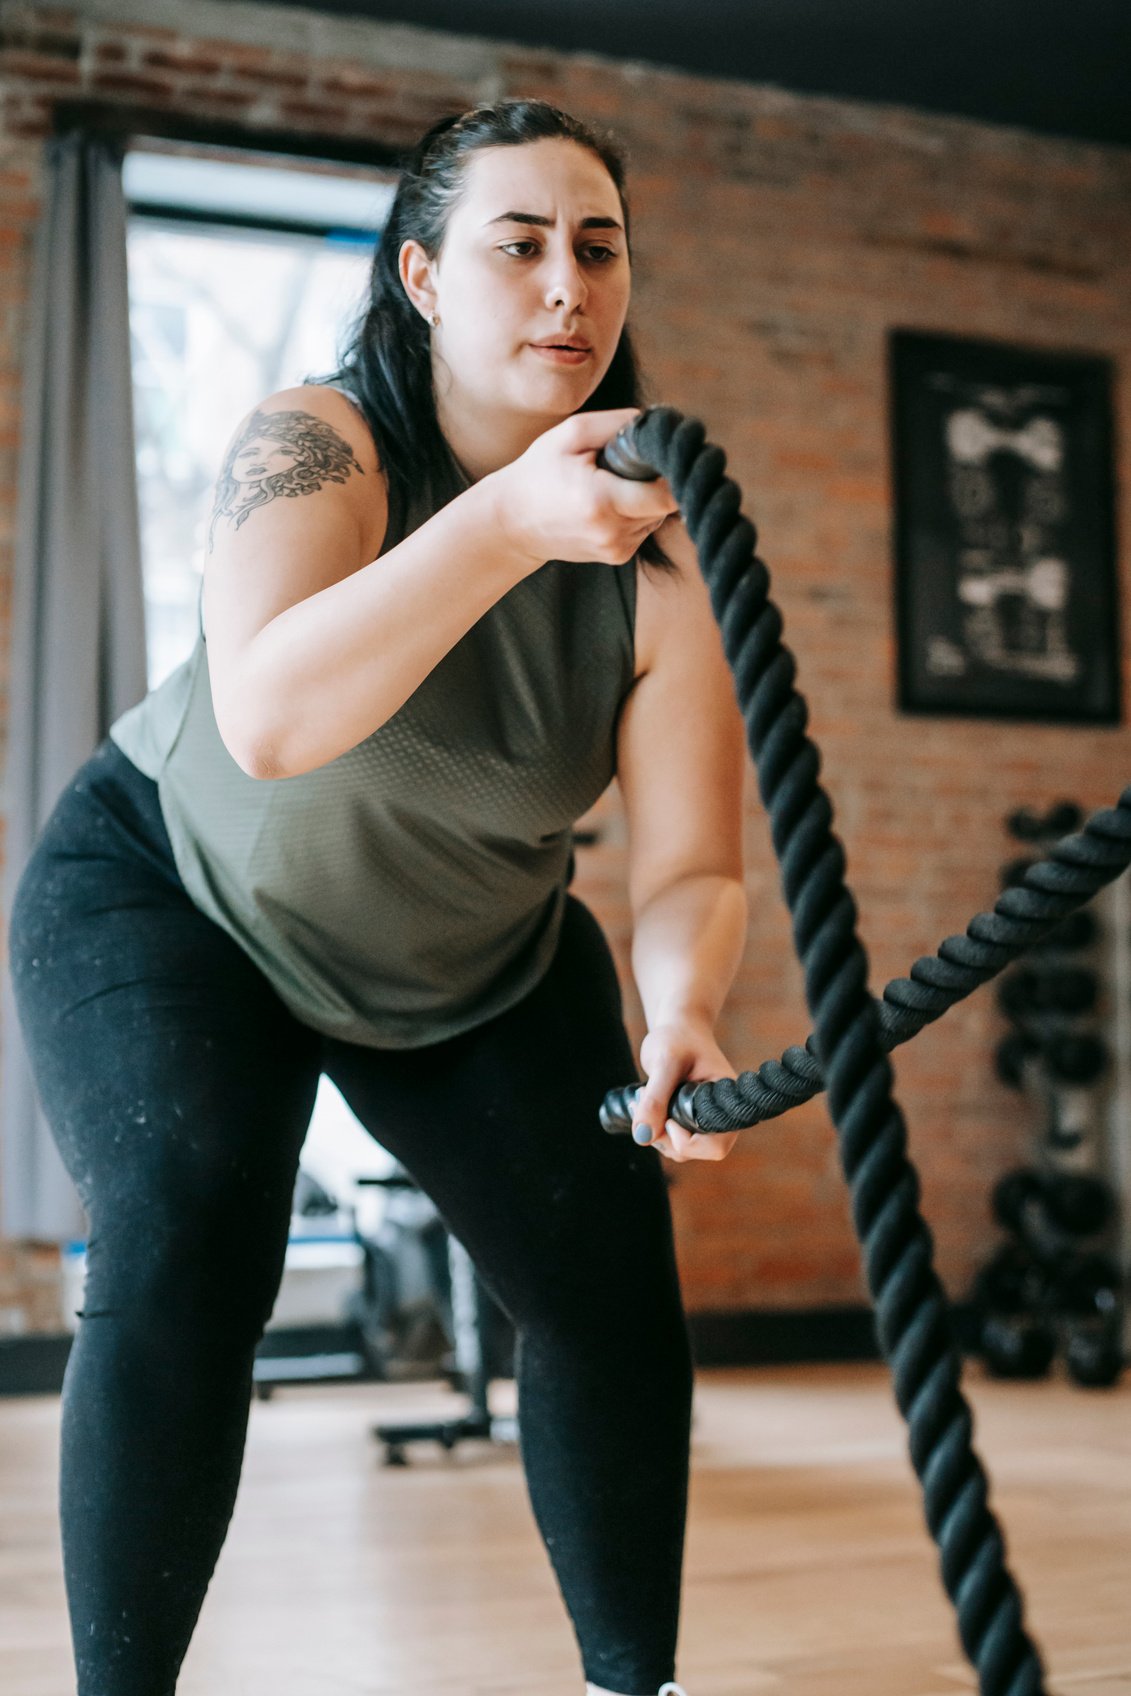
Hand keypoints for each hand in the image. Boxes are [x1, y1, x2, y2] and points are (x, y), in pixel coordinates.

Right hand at [490, 408, 678, 569]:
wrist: (511, 523)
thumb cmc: (539, 473)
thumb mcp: (571, 434)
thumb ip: (618, 424)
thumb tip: (658, 423)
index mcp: (602, 502)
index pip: (668, 494)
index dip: (674, 470)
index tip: (664, 453)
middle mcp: (613, 532)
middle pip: (667, 502)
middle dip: (657, 478)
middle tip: (629, 463)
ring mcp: (617, 549)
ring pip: (658, 515)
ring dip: (645, 495)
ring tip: (610, 483)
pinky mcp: (618, 556)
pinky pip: (644, 526)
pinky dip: (634, 510)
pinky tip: (607, 502)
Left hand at [632, 1018, 739, 1162]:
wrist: (678, 1026)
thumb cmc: (677, 1037)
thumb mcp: (665, 1063)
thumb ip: (655, 1099)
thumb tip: (642, 1137)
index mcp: (728, 1103)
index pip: (716, 1146)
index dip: (686, 1140)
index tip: (667, 1115)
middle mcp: (721, 1116)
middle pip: (695, 1151)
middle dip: (665, 1135)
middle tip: (645, 1102)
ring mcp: (705, 1120)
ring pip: (679, 1148)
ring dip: (656, 1131)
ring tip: (643, 1097)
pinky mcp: (690, 1120)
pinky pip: (671, 1139)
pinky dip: (654, 1127)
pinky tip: (645, 1102)